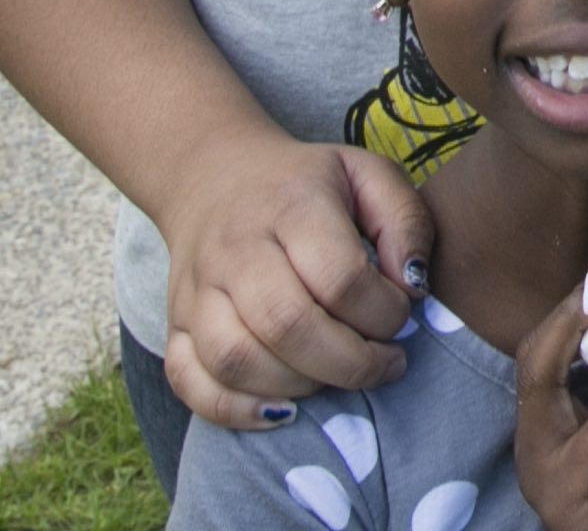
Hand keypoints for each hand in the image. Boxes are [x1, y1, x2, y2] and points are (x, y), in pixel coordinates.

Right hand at [158, 133, 432, 427]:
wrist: (213, 178)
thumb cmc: (306, 186)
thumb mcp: (369, 175)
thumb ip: (406, 222)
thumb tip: (413, 288)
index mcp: (292, 207)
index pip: (340, 278)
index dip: (383, 312)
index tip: (402, 316)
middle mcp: (236, 250)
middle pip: (287, 325)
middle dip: (350, 362)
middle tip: (384, 364)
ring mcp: (196, 291)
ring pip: (236, 360)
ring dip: (299, 386)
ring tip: (336, 377)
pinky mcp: (174, 325)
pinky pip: (188, 381)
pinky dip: (232, 409)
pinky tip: (281, 411)